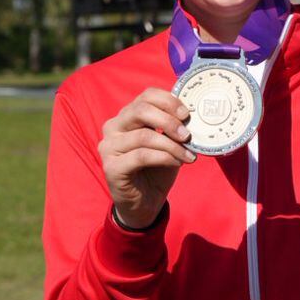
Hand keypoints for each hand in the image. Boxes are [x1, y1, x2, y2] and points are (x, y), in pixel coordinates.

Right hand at [99, 88, 195, 229]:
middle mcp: (113, 127)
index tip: (186, 114)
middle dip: (169, 121)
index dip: (168, 101)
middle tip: (187, 135)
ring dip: (172, 145)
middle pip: (141, 110)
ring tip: (188, 155)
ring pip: (144, 136)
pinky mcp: (111, 167)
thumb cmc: (156, 170)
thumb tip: (190, 117)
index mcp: (127, 116)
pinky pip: (141, 156)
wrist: (143, 203)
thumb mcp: (168, 144)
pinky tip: (177, 163)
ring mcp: (108, 147)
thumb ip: (173, 129)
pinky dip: (164, 158)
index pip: (146, 96)